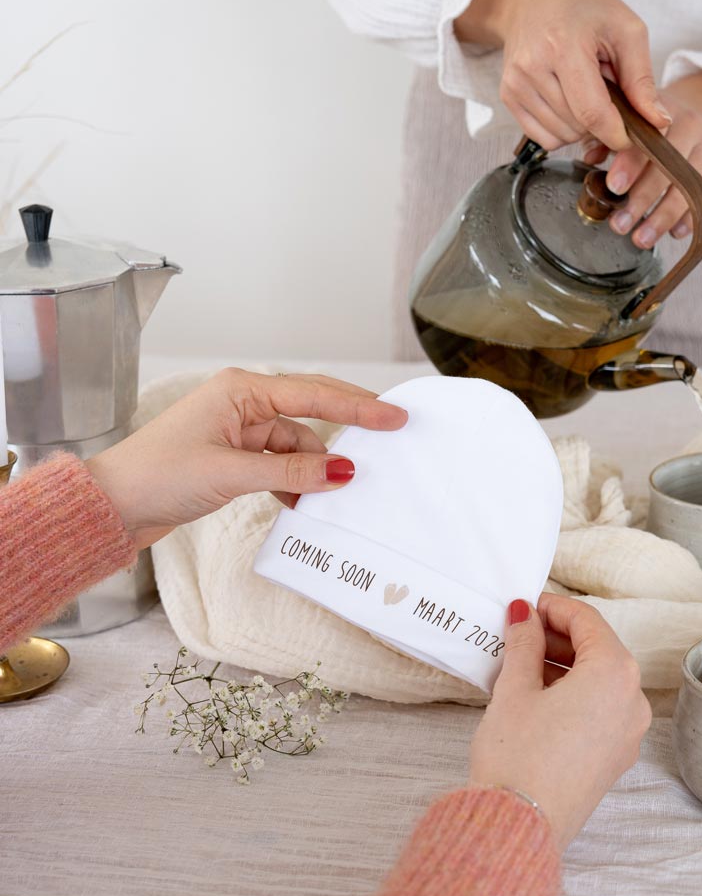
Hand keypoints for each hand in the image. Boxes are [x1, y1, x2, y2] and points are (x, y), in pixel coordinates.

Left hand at [86, 368, 407, 548]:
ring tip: (341, 491)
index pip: (314, 394)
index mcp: (242, 390)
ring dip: (315, 468)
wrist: (112, 505)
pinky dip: (295, 482)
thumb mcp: (231, 473)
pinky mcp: (235, 456)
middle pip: (311, 409)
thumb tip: (342, 470)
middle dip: (349, 423)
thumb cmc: (157, 475)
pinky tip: (306, 503)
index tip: (393, 415)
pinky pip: (280, 464)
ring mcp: (240, 430)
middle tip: (391, 431)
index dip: (358, 406)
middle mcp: (244, 403)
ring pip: (298, 444)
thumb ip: (292, 470)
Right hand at [455, 0, 667, 150]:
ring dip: (581, 126)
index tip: (632, 136)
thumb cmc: (583, 7)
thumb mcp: (626, 29)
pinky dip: (562, 130)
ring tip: (584, 90)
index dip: (617, 134)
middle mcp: (533, 67)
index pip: (592, 113)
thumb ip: (642, 80)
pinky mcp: (508, 96)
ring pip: (561, 137)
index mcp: (564, 46)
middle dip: (601, 122)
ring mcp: (515, 84)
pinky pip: (544, 138)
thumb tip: (660, 123)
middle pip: (578, 127)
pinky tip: (567, 102)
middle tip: (606, 91)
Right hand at [468, 594, 651, 851]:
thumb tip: (525, 616)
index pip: (587, 621)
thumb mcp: (515, 688)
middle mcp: (632, 701)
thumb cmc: (517, 757)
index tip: (527, 606)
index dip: (554, 608)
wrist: (518, 827)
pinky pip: (601, 707)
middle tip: (521, 631)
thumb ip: (524, 643)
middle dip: (559, 637)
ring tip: (522, 662)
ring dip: (565, 664)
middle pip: (599, 649)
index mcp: (614, 674)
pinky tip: (538, 694)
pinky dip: (574, 692)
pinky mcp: (615, 756)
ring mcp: (628, 732)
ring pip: (600, 679)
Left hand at [600, 70, 701, 247]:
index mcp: (660, 112)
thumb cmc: (649, 126)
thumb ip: (606, 138)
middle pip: (668, 167)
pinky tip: (675, 233)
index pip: (646, 139)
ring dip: (664, 217)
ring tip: (641, 239)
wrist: (694, 113)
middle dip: (642, 201)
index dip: (630, 164)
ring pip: (690, 186)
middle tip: (620, 225)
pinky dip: (694, 216)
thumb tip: (590, 157)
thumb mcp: (627, 122)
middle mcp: (691, 125)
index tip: (614, 188)